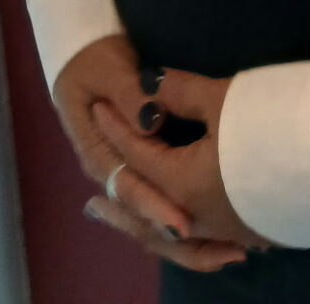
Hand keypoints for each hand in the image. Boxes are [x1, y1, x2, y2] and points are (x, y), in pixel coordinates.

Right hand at [53, 35, 248, 273]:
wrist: (80, 57)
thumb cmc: (93, 59)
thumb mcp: (107, 70)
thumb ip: (129, 93)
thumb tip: (152, 119)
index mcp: (96, 152)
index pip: (128, 186)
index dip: (156, 205)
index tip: (184, 224)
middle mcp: (109, 173)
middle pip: (141, 215)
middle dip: (179, 232)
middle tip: (222, 249)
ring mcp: (123, 176)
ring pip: (150, 221)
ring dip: (187, 241)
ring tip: (228, 253)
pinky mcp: (140, 172)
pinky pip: (159, 206)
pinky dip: (185, 224)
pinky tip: (217, 239)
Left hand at [92, 70, 278, 254]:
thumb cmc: (272, 121)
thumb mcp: (222, 98)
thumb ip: (179, 93)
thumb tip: (147, 84)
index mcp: (183, 185)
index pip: (140, 153)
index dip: (118, 126)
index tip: (99, 107)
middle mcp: (199, 217)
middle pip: (147, 210)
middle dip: (119, 200)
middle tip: (90, 204)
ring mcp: (228, 231)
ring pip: (172, 235)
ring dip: (144, 227)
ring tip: (126, 226)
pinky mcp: (254, 233)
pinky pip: (202, 241)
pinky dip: (180, 238)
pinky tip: (183, 230)